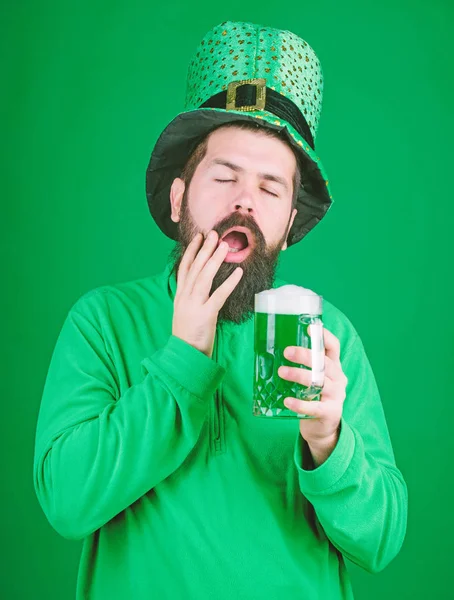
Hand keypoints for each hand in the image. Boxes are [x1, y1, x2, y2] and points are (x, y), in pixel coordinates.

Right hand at [172, 230, 242, 357]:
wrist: (184, 355)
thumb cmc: (188, 335)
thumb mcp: (185, 312)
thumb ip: (191, 297)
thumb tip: (200, 284)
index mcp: (180, 296)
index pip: (185, 268)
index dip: (192, 251)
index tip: (198, 237)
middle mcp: (185, 297)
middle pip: (195, 268)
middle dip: (205, 249)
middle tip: (214, 233)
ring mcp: (194, 305)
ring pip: (205, 277)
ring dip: (215, 260)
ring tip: (225, 246)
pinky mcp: (206, 315)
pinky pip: (219, 295)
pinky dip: (229, 283)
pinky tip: (238, 272)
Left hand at [277, 326, 347, 448]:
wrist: (322, 428)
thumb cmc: (314, 397)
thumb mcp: (313, 379)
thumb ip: (304, 366)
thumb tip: (275, 348)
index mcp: (334, 367)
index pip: (334, 348)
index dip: (325, 337)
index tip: (310, 328)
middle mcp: (338, 379)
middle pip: (325, 363)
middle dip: (305, 356)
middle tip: (286, 351)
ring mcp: (336, 396)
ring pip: (320, 382)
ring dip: (300, 375)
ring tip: (281, 372)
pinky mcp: (329, 413)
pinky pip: (315, 407)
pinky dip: (300, 404)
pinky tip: (287, 401)